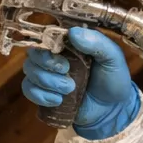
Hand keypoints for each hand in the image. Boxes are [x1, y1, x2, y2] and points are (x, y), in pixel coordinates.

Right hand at [21, 27, 139, 139]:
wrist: (113, 110)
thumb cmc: (114, 80)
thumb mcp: (113, 58)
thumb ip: (97, 42)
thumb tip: (73, 32)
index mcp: (70, 43)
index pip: (48, 34)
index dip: (49, 43)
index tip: (61, 53)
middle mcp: (55, 56)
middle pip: (34, 52)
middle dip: (47, 64)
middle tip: (66, 72)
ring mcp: (48, 74)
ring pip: (30, 70)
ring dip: (47, 81)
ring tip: (69, 90)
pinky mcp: (44, 92)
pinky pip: (28, 89)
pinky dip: (40, 95)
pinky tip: (58, 100)